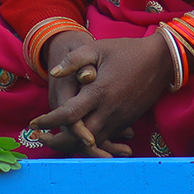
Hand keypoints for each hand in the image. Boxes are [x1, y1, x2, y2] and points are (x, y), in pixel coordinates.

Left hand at [30, 33, 176, 156]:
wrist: (161, 61)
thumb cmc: (126, 51)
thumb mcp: (98, 48)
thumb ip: (74, 60)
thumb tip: (54, 73)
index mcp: (98, 93)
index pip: (68, 115)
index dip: (48, 121)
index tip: (33, 124)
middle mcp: (109, 111)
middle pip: (78, 139)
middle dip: (57, 142)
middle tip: (39, 139)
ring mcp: (120, 119)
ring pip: (93, 144)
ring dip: (72, 145)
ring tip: (54, 141)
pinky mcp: (127, 121)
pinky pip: (105, 139)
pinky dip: (90, 143)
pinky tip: (78, 138)